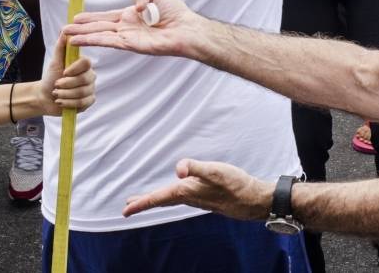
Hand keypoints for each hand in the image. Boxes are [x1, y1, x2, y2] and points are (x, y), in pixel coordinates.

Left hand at [35, 33, 95, 116]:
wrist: (46, 96)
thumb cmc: (51, 77)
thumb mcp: (55, 61)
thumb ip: (61, 46)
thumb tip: (65, 30)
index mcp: (83, 64)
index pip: (86, 63)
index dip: (75, 69)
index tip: (63, 72)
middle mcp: (90, 75)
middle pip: (85, 79)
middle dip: (67, 84)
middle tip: (56, 85)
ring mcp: (91, 89)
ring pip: (82, 93)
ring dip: (65, 94)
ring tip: (56, 94)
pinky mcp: (89, 101)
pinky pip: (82, 103)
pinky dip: (68, 103)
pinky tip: (61, 102)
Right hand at [64, 0, 205, 58]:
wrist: (186, 28)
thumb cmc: (175, 12)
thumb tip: (133, 6)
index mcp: (131, 15)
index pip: (106, 16)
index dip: (91, 17)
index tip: (76, 18)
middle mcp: (127, 27)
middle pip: (99, 26)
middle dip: (81, 28)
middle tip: (65, 30)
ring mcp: (127, 37)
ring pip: (100, 34)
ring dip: (83, 35)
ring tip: (67, 36)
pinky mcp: (131, 44)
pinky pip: (108, 41)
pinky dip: (93, 40)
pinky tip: (81, 41)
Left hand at [124, 159, 271, 219]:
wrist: (253, 200)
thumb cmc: (235, 184)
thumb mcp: (215, 171)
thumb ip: (196, 167)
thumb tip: (178, 168)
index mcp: (187, 192)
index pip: (158, 198)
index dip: (141, 203)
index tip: (125, 210)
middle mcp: (190, 198)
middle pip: (162, 201)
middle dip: (144, 203)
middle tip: (127, 207)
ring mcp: (198, 199)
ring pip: (171, 201)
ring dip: (156, 200)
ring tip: (145, 199)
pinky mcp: (205, 197)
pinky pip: (181, 199)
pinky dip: (171, 197)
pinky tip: (176, 193)